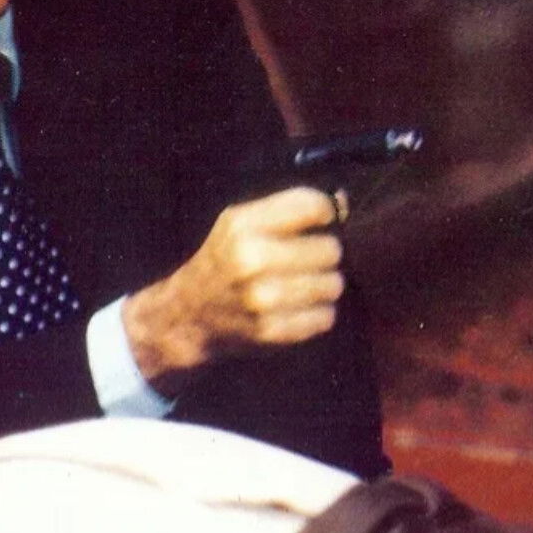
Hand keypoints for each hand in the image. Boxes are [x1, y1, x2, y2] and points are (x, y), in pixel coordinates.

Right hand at [122, 187, 345, 388]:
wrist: (189, 314)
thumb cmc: (223, 260)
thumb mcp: (239, 223)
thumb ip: (288, 209)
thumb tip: (343, 202)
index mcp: (242, 226)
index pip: (313, 206)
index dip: (326, 213)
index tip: (320, 222)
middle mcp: (251, 260)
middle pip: (330, 249)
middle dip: (324, 254)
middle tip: (305, 260)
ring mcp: (262, 299)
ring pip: (333, 284)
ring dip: (323, 285)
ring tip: (301, 284)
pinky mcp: (273, 330)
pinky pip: (325, 316)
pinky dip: (316, 312)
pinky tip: (295, 307)